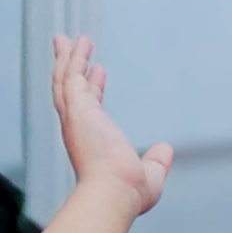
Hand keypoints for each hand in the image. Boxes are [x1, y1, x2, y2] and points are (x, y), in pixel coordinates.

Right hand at [51, 36, 171, 216]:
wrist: (115, 193)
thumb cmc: (128, 192)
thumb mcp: (151, 175)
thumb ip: (157, 160)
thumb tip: (165, 149)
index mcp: (93, 143)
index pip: (90, 109)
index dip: (93, 90)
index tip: (98, 73)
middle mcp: (80, 128)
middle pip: (69, 90)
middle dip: (69, 68)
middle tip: (70, 49)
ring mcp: (76, 117)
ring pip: (65, 80)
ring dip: (68, 58)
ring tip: (71, 39)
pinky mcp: (77, 108)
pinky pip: (71, 75)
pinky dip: (74, 58)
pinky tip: (80, 42)